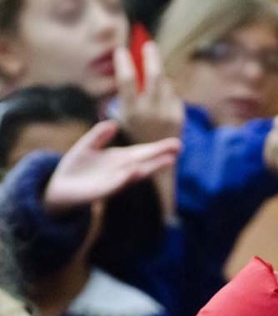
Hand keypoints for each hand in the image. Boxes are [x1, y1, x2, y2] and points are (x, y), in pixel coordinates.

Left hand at [43, 120, 180, 214]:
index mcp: (121, 159)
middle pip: (145, 161)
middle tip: (179, 148)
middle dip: (161, 155)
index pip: (143, 152)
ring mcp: (113, 182)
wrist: (59, 188)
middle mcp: (121, 171)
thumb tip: (113, 123)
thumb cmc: (76, 168)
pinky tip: (135, 171)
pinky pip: (115, 185)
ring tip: (168, 160)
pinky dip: (125, 178)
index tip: (177, 143)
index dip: (159, 147)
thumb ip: (98, 135)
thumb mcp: (86, 146)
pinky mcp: (100, 192)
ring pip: (135, 174)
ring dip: (151, 167)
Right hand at [114, 41, 184, 143]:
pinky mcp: (179, 115)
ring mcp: (166, 113)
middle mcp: (149, 112)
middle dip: (151, 56)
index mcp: (130, 111)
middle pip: (154, 75)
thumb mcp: (123, 113)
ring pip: (165, 82)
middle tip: (148, 44)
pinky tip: (161, 96)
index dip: (124, 62)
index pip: (127, 80)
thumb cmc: (135, 129)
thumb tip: (128, 62)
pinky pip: (173, 93)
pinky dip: (166, 89)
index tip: (121, 49)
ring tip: (152, 73)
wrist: (155, 154)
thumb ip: (125, 92)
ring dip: (159, 73)